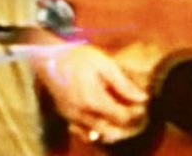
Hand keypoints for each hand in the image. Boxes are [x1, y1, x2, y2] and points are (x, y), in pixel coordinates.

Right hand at [33, 44, 148, 144]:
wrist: (49, 57)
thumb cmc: (78, 57)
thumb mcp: (104, 64)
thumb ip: (123, 84)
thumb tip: (143, 98)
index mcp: (94, 100)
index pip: (122, 117)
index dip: (135, 113)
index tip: (142, 105)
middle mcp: (83, 114)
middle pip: (111, 131)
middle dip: (126, 125)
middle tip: (133, 112)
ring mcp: (72, 117)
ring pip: (97, 134)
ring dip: (112, 130)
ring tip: (120, 117)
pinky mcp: (66, 116)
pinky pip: (82, 132)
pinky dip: (94, 132)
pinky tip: (102, 121)